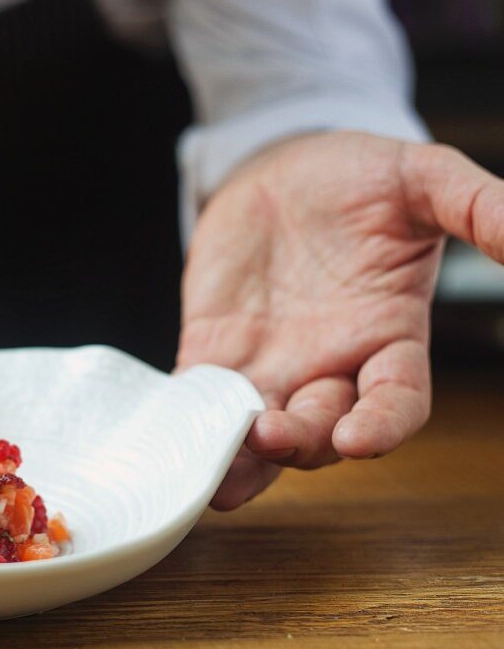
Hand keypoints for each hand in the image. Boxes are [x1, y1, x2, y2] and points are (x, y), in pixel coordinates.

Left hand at [178, 131, 503, 508]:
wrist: (284, 167)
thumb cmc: (360, 177)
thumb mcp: (421, 178)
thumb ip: (474, 206)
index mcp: (387, 337)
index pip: (396, 401)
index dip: (383, 426)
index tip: (362, 440)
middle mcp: (330, 365)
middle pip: (323, 429)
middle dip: (302, 443)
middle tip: (273, 435)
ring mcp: (271, 365)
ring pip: (261, 432)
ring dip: (243, 460)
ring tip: (219, 482)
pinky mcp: (215, 353)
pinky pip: (204, 400)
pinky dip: (192, 423)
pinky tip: (176, 440)